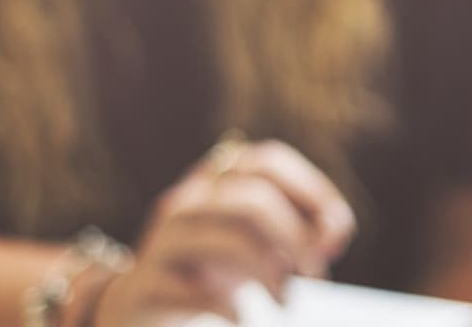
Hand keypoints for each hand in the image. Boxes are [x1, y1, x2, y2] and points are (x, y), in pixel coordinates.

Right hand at [87, 139, 356, 326]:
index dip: (312, 190)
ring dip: (270, 271)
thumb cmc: (211, 269)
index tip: (337, 234)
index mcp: (214, 181)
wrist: (134, 307)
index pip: (267, 161)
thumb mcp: (257, 244)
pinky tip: (242, 319)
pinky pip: (194, 291)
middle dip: (296, 238)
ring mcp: (162, 243)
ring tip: (287, 300)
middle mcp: (187, 203)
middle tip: (316, 274)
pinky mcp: (144, 286)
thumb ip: (300, 233)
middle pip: (251, 200)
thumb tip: (332, 236)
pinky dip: (230, 308)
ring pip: (226, 239)